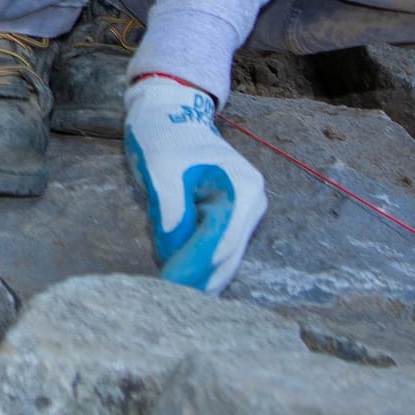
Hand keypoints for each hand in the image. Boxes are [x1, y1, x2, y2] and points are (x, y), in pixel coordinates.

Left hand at [123, 75, 268, 293]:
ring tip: (182, 304)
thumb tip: (171, 252)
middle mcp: (251, 201)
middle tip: (174, 305)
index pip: (219, 239)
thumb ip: (170, 211)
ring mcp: (244, 208)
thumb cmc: (164, 135)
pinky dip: (203, 261)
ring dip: (204, 275)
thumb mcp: (162, 171)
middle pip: (227, 252)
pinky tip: (189, 283)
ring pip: (225, 252)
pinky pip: (218, 243)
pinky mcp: (230, 212)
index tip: (171, 289)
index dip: (196, 266)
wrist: (168, 109)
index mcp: (241, 189)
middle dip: (201, 278)